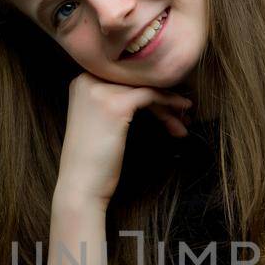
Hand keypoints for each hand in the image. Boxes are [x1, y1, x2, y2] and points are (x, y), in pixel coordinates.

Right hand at [54, 71, 193, 206]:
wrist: (80, 187)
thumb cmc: (93, 161)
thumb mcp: (100, 121)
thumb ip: (114, 101)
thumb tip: (149, 91)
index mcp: (82, 80)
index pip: (125, 77)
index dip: (149, 88)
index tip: (168, 104)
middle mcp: (88, 79)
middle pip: (136, 81)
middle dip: (162, 96)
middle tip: (182, 114)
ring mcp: (101, 90)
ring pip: (146, 87)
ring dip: (169, 105)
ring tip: (183, 123)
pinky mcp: (117, 105)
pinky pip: (151, 96)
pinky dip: (169, 105)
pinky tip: (181, 118)